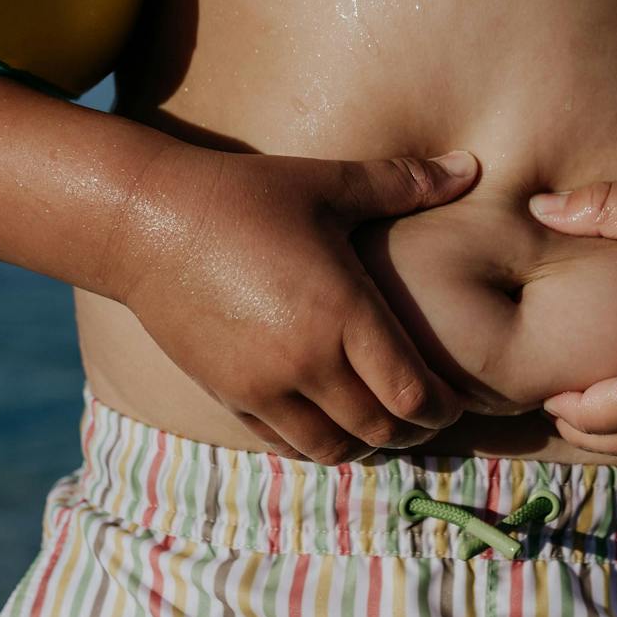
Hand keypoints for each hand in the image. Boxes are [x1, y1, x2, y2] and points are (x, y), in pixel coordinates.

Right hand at [113, 143, 479, 463]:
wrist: (145, 225)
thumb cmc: (244, 197)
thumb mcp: (327, 184)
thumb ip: (403, 183)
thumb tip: (471, 167)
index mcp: (341, 312)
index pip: (411, 392)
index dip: (443, 406)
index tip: (457, 399)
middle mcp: (305, 360)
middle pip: (380, 431)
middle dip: (414, 431)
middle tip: (429, 417)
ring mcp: (263, 386)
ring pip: (333, 449)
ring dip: (365, 445)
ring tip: (382, 425)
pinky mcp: (229, 395)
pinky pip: (285, 442)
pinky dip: (317, 442)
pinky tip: (329, 422)